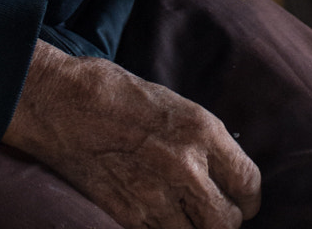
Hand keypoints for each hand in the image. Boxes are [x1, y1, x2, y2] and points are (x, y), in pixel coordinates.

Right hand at [2, 41, 260, 228]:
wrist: (63, 103)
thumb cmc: (117, 95)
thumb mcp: (173, 105)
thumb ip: (201, 142)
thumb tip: (223, 171)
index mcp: (201, 130)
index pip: (248, 182)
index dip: (248, 197)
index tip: (242, 200)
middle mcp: (185, 166)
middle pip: (227, 222)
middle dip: (226, 221)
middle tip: (216, 214)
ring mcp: (155, 195)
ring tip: (186, 217)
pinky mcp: (128, 216)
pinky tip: (159, 219)